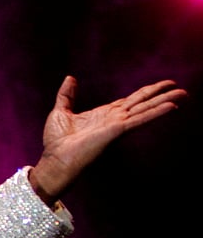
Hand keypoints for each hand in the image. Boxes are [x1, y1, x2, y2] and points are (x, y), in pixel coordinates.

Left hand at [28, 76, 187, 204]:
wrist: (55, 160)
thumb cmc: (56, 142)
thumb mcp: (60, 111)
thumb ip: (67, 95)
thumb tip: (70, 78)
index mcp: (105, 114)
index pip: (130, 101)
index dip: (147, 93)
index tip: (163, 86)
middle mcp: (115, 119)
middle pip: (143, 103)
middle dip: (161, 95)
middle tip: (181, 88)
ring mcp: (117, 125)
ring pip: (145, 109)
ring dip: (164, 102)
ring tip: (183, 94)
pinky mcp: (116, 131)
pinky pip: (140, 119)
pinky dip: (156, 112)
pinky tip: (171, 107)